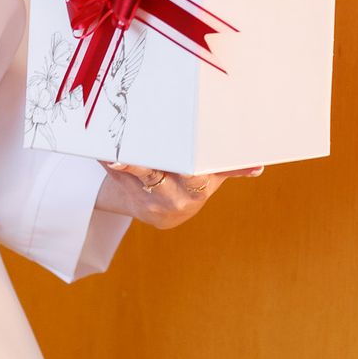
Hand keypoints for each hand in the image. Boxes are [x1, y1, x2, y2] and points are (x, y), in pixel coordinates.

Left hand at [95, 161, 264, 228]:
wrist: (158, 210)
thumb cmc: (188, 183)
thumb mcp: (210, 178)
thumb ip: (229, 169)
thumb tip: (258, 167)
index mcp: (195, 189)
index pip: (192, 176)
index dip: (186, 168)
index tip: (181, 159)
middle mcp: (170, 196)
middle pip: (156, 175)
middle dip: (143, 163)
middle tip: (129, 152)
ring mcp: (146, 197)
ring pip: (133, 176)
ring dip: (122, 164)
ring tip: (112, 154)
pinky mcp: (126, 193)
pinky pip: (116, 176)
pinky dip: (108, 161)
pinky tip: (99, 148)